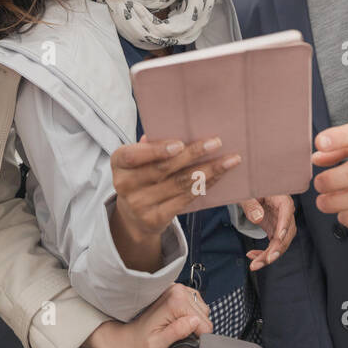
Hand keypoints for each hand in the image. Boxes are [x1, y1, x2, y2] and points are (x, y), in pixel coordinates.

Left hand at [85, 282, 213, 347]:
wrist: (129, 338)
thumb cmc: (140, 343)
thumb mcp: (157, 343)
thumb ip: (176, 332)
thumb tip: (194, 322)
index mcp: (174, 300)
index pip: (204, 323)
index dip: (196, 336)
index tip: (182, 340)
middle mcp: (177, 289)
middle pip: (204, 316)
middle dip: (194, 328)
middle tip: (175, 335)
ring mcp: (179, 289)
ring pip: (203, 311)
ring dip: (193, 322)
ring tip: (175, 328)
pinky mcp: (180, 293)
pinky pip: (198, 306)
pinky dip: (192, 316)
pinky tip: (179, 321)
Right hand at [111, 135, 242, 239]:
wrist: (133, 216)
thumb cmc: (140, 176)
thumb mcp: (137, 159)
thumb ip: (150, 145)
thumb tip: (174, 128)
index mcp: (118, 162)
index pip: (134, 156)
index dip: (156, 150)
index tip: (180, 143)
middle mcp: (125, 185)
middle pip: (163, 168)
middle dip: (193, 154)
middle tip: (216, 142)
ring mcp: (139, 205)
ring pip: (180, 184)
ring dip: (208, 170)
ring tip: (229, 160)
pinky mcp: (155, 219)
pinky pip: (186, 199)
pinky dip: (205, 185)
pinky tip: (219, 175)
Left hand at [241, 195, 295, 270]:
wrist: (249, 192)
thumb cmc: (249, 189)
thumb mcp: (246, 194)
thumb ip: (251, 204)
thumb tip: (258, 218)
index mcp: (281, 199)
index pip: (287, 211)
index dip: (284, 225)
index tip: (279, 238)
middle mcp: (285, 213)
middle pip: (287, 232)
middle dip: (277, 248)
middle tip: (267, 260)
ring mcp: (281, 224)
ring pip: (281, 243)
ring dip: (270, 256)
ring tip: (255, 264)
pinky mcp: (275, 231)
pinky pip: (273, 245)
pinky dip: (264, 253)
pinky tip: (253, 256)